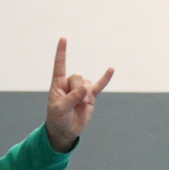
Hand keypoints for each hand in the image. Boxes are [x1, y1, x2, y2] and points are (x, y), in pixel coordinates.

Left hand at [44, 38, 112, 152]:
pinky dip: (105, 78)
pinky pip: (99, 86)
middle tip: (72, 103)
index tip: (63, 39)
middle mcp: (70, 84)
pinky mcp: (90, 97)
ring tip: (80, 106)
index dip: (61, 52)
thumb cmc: (57, 119)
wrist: (65, 131)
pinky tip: (111, 69)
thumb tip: (85, 89)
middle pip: (77, 76)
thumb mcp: (60, 109)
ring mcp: (81, 90)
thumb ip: (72, 98)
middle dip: (76, 90)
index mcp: (58, 84)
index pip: (60, 65)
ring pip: (87, 83)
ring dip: (85, 96)